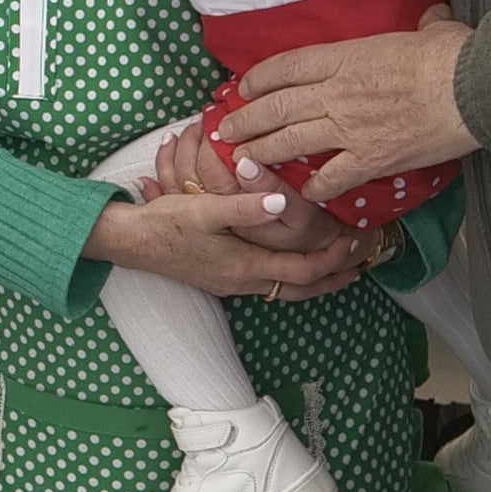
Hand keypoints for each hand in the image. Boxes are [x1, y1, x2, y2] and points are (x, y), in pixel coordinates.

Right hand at [90, 185, 365, 300]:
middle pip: (301, 288)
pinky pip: (270, 280)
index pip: (303, 270)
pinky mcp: (222, 276)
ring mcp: (232, 282)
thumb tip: (284, 203)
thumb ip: (245, 207)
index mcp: (245, 266)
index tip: (356, 241)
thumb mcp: (204, 209)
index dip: (334, 258)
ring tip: (336, 264)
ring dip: (314, 275)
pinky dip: (292, 272)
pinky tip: (293, 258)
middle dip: (333, 277)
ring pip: (286, 287)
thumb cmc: (166, 224)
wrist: (130, 242)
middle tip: (361, 263)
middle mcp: (243, 281)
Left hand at [210, 22, 473, 185]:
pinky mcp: (371, 159)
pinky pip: (332, 177)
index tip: (242, 89)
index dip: (259, 80)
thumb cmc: (453, 54)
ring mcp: (350, 128)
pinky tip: (304, 192)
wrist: (473, 89)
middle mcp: (336, 93)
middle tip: (225, 132)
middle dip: (246, 120)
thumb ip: (422, 25)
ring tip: (242, 160)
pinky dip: (316, 187)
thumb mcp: (431, 29)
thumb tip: (432, 17)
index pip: (286, 67)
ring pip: (291, 142)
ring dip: (263, 152)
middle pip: (277, 106)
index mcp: (345, 57)